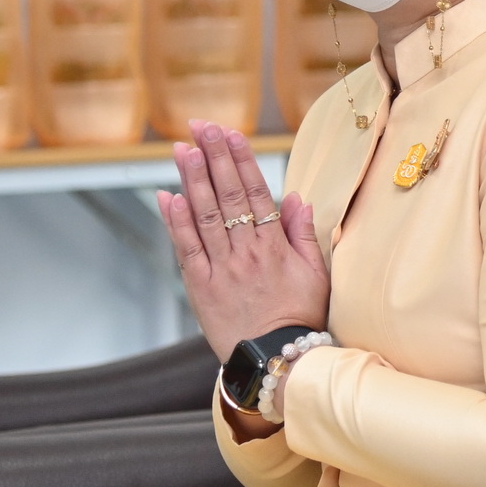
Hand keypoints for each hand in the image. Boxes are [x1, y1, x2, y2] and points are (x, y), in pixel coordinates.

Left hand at [158, 121, 330, 362]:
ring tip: (183, 149)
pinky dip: (176, 222)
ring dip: (192, 179)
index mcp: (275, 245)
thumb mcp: (316, 274)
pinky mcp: (201, 287)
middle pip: (227, 195)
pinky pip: (187, 248)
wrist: (277, 360)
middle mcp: (246, 251)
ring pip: (204, 215)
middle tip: (201, 126)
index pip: (255, 191)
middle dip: (213, 156)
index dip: (241, 159)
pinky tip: (169, 197)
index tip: (230, 132)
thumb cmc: (301, 317)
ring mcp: (221, 268)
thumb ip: (304, 233)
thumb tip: (297, 197)